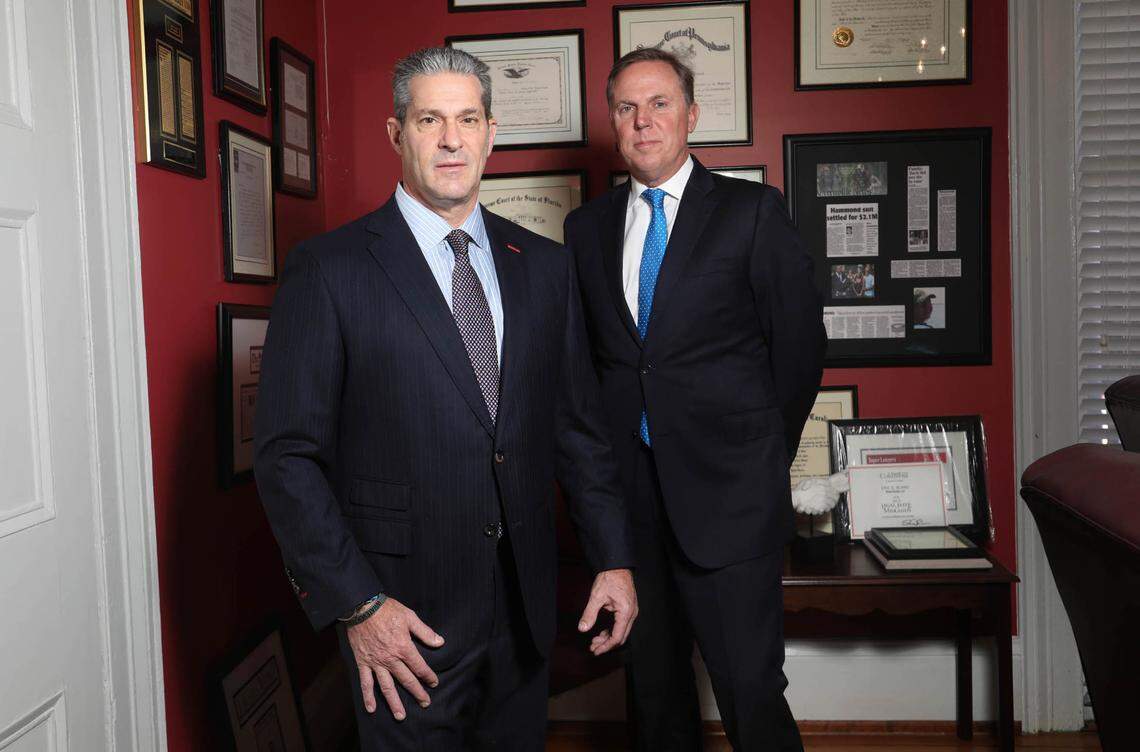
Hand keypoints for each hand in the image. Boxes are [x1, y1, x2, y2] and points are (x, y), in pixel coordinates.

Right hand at [346, 598, 444, 719]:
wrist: (361, 607)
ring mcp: (375, 663)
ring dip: (394, 702)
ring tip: (400, 716)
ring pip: (386, 686)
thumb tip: (440, 642)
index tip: (434, 683)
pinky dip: (368, 696)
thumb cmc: (387, 610)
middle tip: (425, 703)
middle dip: (417, 692)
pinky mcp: (362, 662)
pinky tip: (371, 709)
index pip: (419, 667)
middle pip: (406, 680)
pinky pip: (365, 682)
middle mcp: (390, 659)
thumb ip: (425, 632)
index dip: (428, 676)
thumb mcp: (410, 617)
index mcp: (403, 647)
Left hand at [577, 568, 637, 655]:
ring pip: (621, 632)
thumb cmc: (609, 578)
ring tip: (594, 641)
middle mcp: (631, 614)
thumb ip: (590, 614)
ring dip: (608, 638)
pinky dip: (611, 630)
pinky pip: (621, 625)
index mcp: (626, 612)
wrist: (617, 565)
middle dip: (606, 644)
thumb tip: (582, 629)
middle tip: (592, 647)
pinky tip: (601, 632)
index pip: (617, 636)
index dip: (606, 646)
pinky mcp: (627, 609)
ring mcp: (631, 612)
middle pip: (620, 637)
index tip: (596, 651)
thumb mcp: (596, 596)